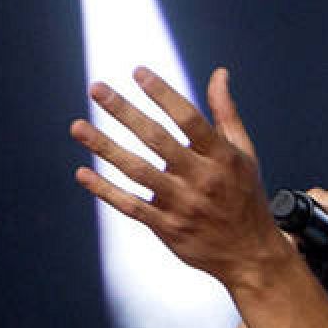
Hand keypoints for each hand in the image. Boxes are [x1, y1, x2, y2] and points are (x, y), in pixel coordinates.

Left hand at [69, 67, 288, 285]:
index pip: (189, 119)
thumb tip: (219, 74)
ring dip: (105, 148)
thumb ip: (226, 113)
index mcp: (222, 157)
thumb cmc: (245, 197)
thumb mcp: (244, 154)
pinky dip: (105, 191)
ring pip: (137, 171)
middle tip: (97, 89)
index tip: (138, 72)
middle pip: (157, 140)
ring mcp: (181, 205)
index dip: (163, 94)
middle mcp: (201, 179)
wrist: (250, 255)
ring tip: (78, 127)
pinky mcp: (167, 227)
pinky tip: (83, 173)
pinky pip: (131, 206)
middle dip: (125, 112)